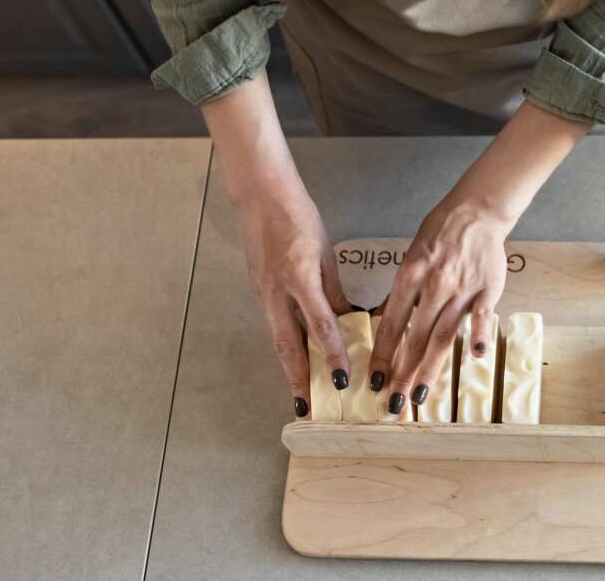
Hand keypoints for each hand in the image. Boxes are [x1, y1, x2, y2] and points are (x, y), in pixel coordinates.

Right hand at [239, 186, 352, 415]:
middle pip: (287, 346)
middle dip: (297, 380)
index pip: (320, 326)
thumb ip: (334, 289)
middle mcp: (276, 292)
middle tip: (306, 408)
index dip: (332, 355)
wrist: (260, 197)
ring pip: (277, 339)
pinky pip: (273, 325)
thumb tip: (347, 319)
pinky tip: (295, 358)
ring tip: (300, 393)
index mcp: (299, 278)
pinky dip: (285, 345)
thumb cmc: (298, 217)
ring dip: (289, 368)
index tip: (342, 380)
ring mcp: (262, 293)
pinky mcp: (257, 290)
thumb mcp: (325, 252)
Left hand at [371, 201, 511, 413]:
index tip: (374, 380)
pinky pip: (482, 317)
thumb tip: (384, 320)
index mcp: (410, 277)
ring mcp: (462, 289)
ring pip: (444, 335)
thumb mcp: (411, 257)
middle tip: (393, 402)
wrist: (476, 212)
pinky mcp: (487, 289)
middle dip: (402, 373)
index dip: (382, 355)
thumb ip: (402, 292)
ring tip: (420, 394)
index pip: (391, 324)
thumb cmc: (440, 234)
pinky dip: (478, 336)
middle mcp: (434, 286)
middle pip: (416, 338)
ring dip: (431, 368)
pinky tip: (476, 357)